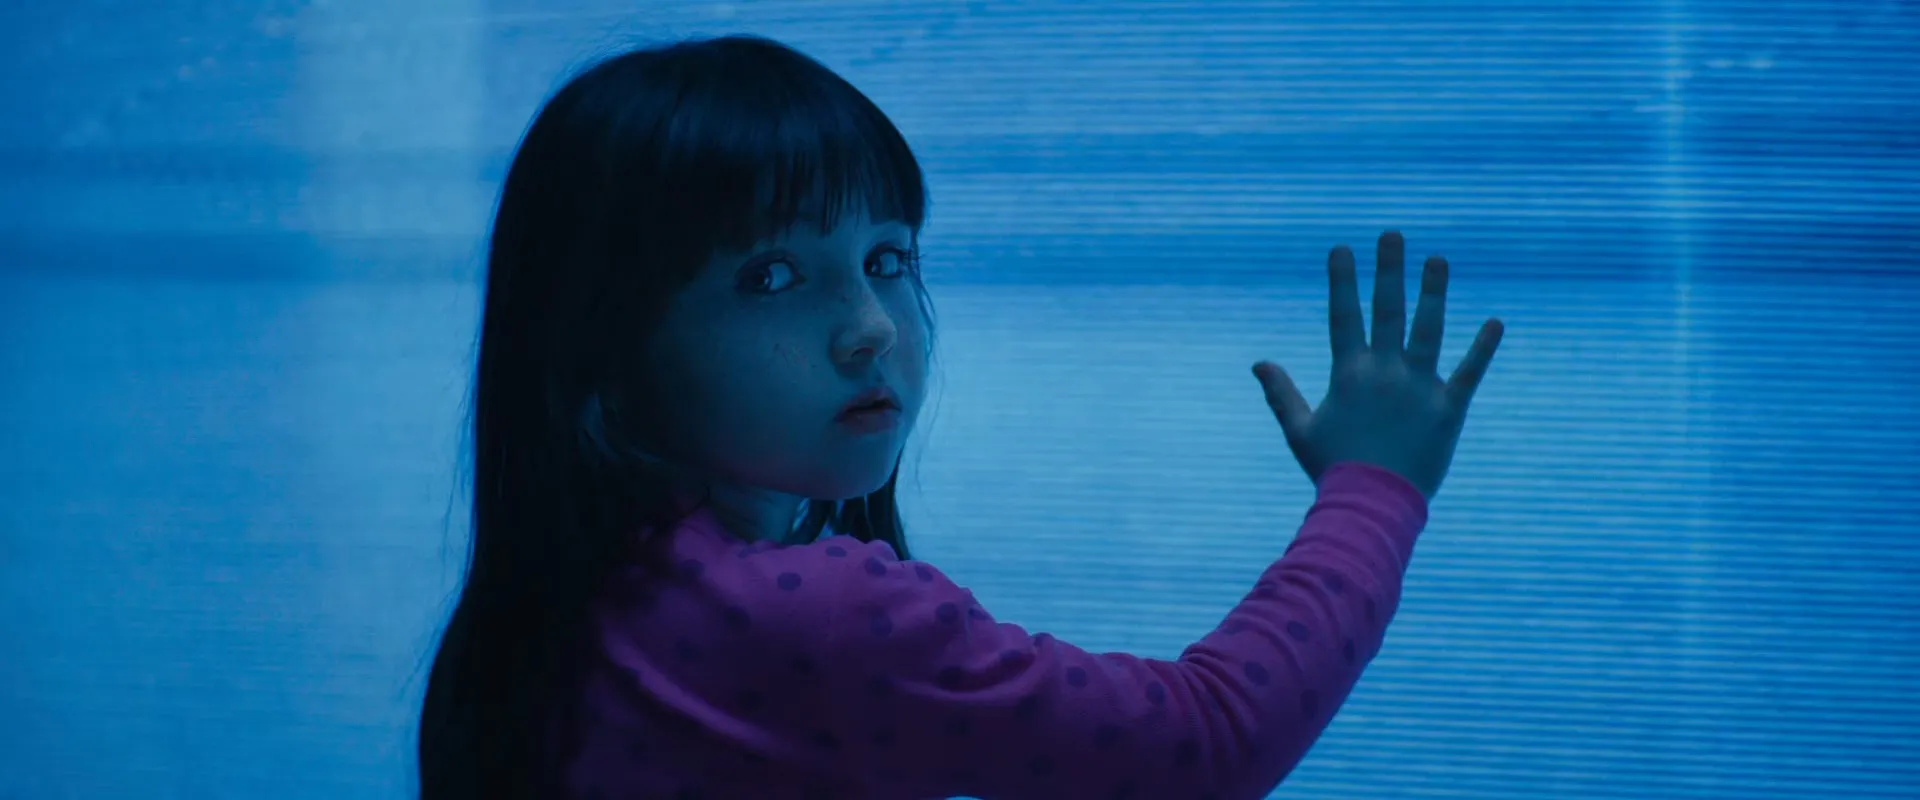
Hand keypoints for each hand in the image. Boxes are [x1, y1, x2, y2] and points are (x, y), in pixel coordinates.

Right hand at [1253, 231, 1502, 499]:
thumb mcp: (1300, 430)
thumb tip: (1259, 363)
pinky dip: (1482, 348)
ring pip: (1429, 330)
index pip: (1344, 316)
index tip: (1342, 248)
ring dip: (1433, 293)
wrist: (1372, 504)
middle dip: (1389, 270)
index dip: (1343, 281)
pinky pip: (1469, 373)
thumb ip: (1281, 393)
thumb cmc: (1332, 469)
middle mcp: (1385, 372)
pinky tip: (1494, 322)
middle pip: (1388, 311)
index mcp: (1349, 374)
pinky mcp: (1448, 409)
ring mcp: (1419, 388)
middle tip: (1393, 235)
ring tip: (1437, 260)